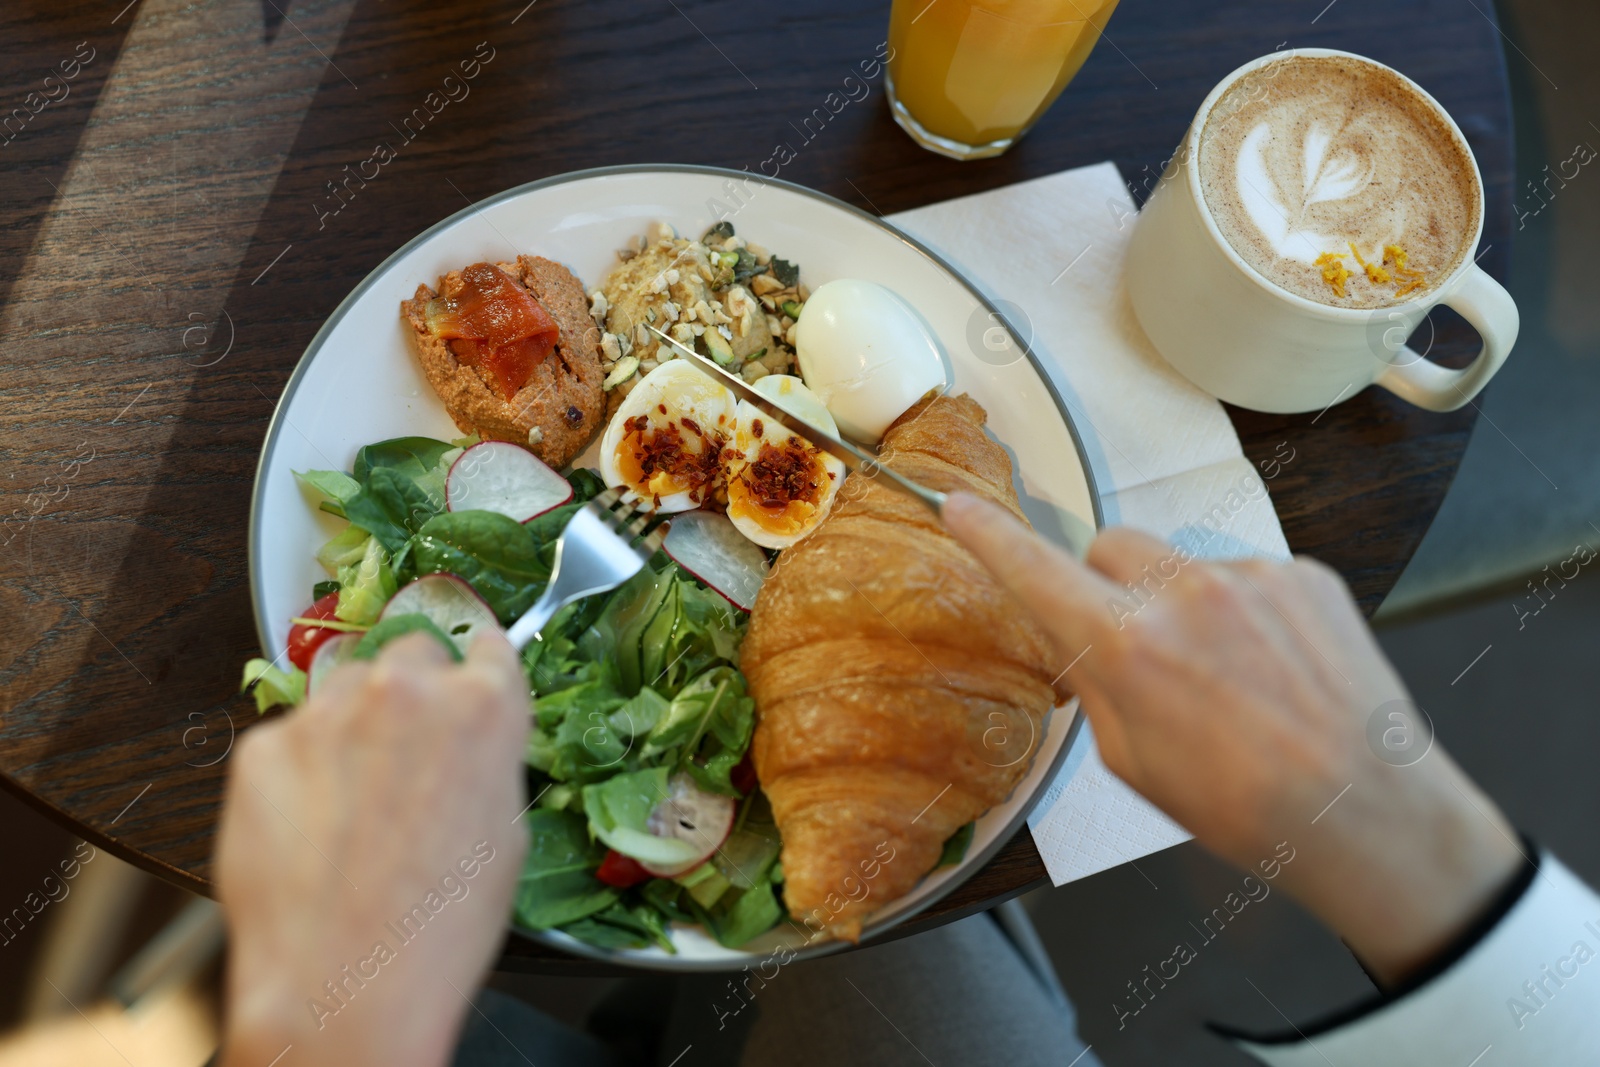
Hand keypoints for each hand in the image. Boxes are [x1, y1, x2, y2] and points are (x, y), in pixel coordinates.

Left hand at [217, 632, 530, 1066]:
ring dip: (351, 723)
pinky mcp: (261, 747)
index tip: (466, 679)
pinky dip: (298, 770)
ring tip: (350, 800)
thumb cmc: (439, 927)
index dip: (477, 669)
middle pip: (410, 652)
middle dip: (411, 692)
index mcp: (483, 708)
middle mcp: (405, 690)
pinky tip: (307, 829)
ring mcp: (326, 713)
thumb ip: (486, 763)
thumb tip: (465, 751)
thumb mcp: (506, 835)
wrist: (342, 981)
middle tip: (405, 754)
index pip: (487, 647)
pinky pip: (287, 739)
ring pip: (342, 687)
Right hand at [943, 492, 1521, 985]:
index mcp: (1129, 646)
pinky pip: (1246, 574)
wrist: (1365, 812)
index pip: (1036, 571)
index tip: (958, 506)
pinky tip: (1273, 670)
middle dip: (1108, 586)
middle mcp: (1185, 594)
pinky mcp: (1304, 574)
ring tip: (1230, 677)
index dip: (989, 537)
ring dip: (1184, 603)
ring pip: (1181, 564)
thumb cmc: (1244, 807)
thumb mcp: (1132, 762)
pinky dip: (1246, 613)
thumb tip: (1078, 640)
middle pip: (1110, 548)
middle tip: (1140, 647)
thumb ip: (1096, 683)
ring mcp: (1251, 576)